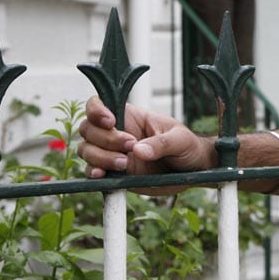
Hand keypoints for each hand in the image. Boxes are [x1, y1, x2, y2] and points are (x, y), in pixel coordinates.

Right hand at [77, 96, 215, 180]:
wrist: (192, 171)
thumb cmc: (187, 147)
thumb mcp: (180, 140)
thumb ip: (161, 143)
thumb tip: (138, 150)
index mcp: (130, 116)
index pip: (100, 104)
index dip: (97, 110)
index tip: (110, 121)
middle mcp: (116, 132)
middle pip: (89, 129)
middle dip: (105, 139)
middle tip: (130, 146)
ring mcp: (112, 153)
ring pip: (86, 150)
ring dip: (99, 157)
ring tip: (124, 164)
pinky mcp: (113, 173)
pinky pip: (92, 172)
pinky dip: (93, 173)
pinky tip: (102, 176)